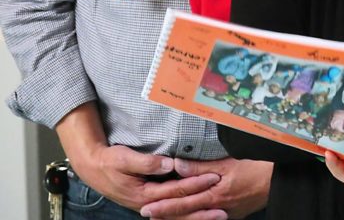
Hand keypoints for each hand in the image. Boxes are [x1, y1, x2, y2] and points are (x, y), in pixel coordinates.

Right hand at [67, 143, 220, 214]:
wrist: (93, 168)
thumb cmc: (109, 161)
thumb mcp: (125, 158)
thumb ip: (148, 162)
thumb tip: (170, 163)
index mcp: (143, 194)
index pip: (175, 190)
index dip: (195, 184)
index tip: (213, 178)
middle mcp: (147, 204)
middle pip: (179, 209)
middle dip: (202, 210)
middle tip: (222, 209)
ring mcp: (149, 206)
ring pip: (177, 215)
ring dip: (197, 217)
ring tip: (217, 217)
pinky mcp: (150, 204)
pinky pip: (172, 213)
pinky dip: (186, 215)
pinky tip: (199, 215)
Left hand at [140, 158, 271, 219]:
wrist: (279, 180)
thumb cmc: (257, 167)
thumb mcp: (229, 163)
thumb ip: (202, 167)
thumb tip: (178, 165)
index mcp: (215, 194)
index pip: (183, 201)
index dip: (164, 205)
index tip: (147, 207)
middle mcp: (218, 208)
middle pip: (187, 214)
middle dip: (166, 215)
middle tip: (148, 215)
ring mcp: (227, 213)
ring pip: (198, 218)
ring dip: (180, 218)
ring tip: (164, 218)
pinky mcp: (234, 214)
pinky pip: (211, 218)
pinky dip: (197, 218)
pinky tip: (193, 216)